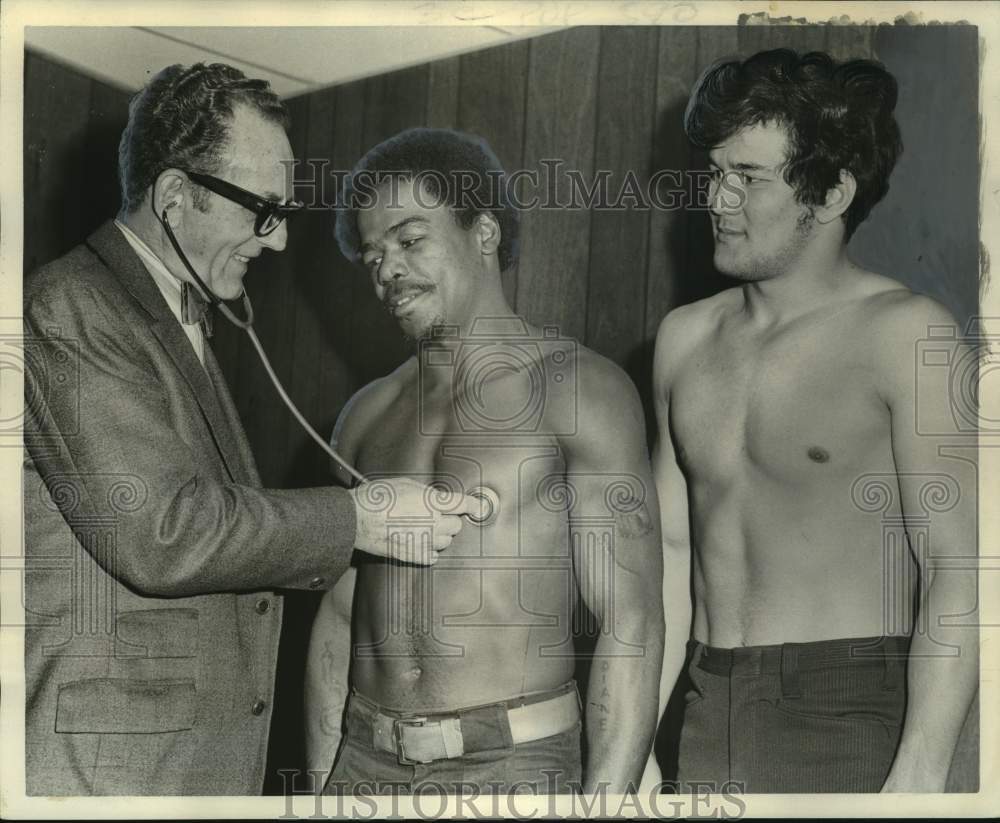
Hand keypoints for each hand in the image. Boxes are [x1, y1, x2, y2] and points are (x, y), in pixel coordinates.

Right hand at [349, 477, 480, 564]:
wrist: (357, 518)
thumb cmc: (377, 498)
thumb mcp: (405, 484)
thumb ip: (427, 492)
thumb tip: (437, 498)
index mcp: (432, 502)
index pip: (463, 504)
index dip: (474, 505)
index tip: (478, 508)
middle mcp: (433, 523)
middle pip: (457, 526)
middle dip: (451, 519)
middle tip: (439, 514)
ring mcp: (424, 541)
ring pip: (446, 541)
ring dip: (441, 535)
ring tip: (425, 527)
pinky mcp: (413, 555)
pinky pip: (433, 556)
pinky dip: (430, 549)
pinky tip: (421, 541)